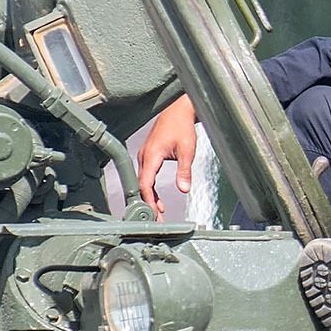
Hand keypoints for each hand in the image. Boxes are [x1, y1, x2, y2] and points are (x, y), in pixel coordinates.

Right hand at [137, 95, 198, 215]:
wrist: (179, 110)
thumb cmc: (182, 126)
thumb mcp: (187, 150)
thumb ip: (185, 171)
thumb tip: (184, 189)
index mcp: (151, 155)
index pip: (145, 183)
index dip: (149, 200)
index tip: (154, 213)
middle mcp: (144, 156)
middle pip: (142, 186)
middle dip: (148, 204)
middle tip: (157, 220)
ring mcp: (145, 156)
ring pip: (143, 182)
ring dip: (150, 198)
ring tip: (158, 214)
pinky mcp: (149, 156)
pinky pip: (146, 176)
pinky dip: (151, 190)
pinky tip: (158, 201)